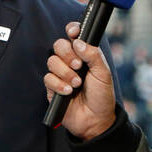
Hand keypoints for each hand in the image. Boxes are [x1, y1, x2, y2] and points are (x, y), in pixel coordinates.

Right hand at [44, 21, 116, 140]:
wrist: (95, 120)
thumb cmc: (102, 96)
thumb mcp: (103, 73)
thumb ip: (93, 55)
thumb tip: (78, 42)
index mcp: (84, 55)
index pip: (73, 36)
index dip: (72, 30)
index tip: (74, 33)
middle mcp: (70, 62)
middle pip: (58, 45)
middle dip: (67, 54)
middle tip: (78, 66)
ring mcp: (60, 74)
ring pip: (52, 61)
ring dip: (65, 72)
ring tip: (76, 84)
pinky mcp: (52, 88)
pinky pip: (48, 78)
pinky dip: (59, 84)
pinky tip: (68, 91)